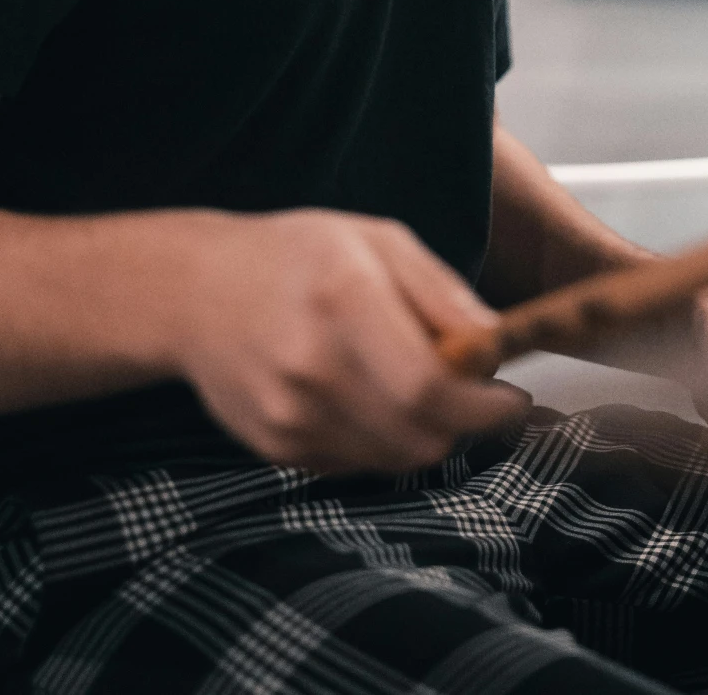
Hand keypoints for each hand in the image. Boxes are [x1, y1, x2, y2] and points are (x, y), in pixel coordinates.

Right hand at [170, 209, 529, 474]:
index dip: (485, 406)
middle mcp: (313, 365)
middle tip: (471, 393)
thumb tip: (496, 345)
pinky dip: (381, 441)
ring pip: (396, 458)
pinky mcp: (277, 448)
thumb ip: (441, 294)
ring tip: (413, 386)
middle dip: (463, 423)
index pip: (431, 386)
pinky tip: (365, 397)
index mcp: (344, 298)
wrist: (195, 292)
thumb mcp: (378, 241)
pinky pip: (358, 464)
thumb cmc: (295, 256)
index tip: (512, 400)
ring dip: (424, 433)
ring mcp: (290, 414)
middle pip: (420, 435)